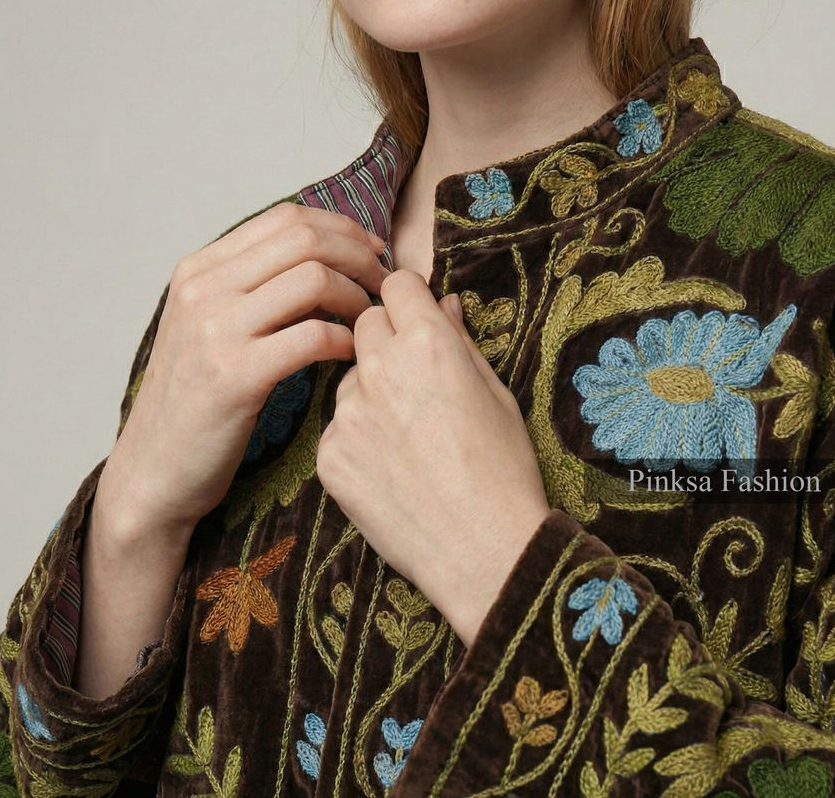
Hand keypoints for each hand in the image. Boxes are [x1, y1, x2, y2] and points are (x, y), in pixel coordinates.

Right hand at [113, 202, 390, 532]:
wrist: (153, 469)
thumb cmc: (197, 401)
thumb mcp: (209, 326)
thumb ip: (254, 288)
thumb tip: (327, 258)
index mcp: (199, 270)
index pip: (286, 218)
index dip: (343, 228)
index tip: (374, 251)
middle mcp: (203, 290)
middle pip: (305, 240)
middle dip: (360, 256)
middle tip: (383, 285)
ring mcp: (215, 331)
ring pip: (314, 280)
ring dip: (357, 297)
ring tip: (370, 322)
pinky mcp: (234, 376)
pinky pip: (312, 336)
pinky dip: (345, 339)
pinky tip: (351, 355)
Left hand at [315, 269, 551, 645]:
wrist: (482, 550)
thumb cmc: (505, 469)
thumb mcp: (496, 394)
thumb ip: (460, 342)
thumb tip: (443, 303)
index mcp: (428, 344)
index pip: (397, 284)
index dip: (408, 298)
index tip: (414, 314)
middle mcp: (380, 369)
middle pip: (365, 324)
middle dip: (386, 337)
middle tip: (415, 375)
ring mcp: (348, 414)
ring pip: (349, 377)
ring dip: (370, 389)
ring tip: (408, 433)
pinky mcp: (329, 455)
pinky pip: (337, 427)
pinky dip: (358, 437)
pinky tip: (391, 466)